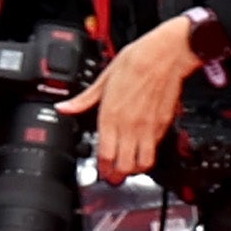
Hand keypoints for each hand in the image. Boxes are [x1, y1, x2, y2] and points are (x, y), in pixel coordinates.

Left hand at [62, 15, 205, 180]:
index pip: (105, 154)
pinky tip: (142, 151)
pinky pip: (156, 147)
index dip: (102, 168)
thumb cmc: (136, 61)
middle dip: (117, 175)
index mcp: (111, 115)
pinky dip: (149, 154)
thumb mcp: (103, 79)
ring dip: (135, 169)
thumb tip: (63, 107)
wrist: (167, 54)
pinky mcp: (164, 123)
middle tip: (113, 177)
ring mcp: (149, 126)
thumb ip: (83, 100)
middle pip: (124, 164)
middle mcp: (130, 125)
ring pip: (143, 162)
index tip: (100, 172)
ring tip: (128, 168)